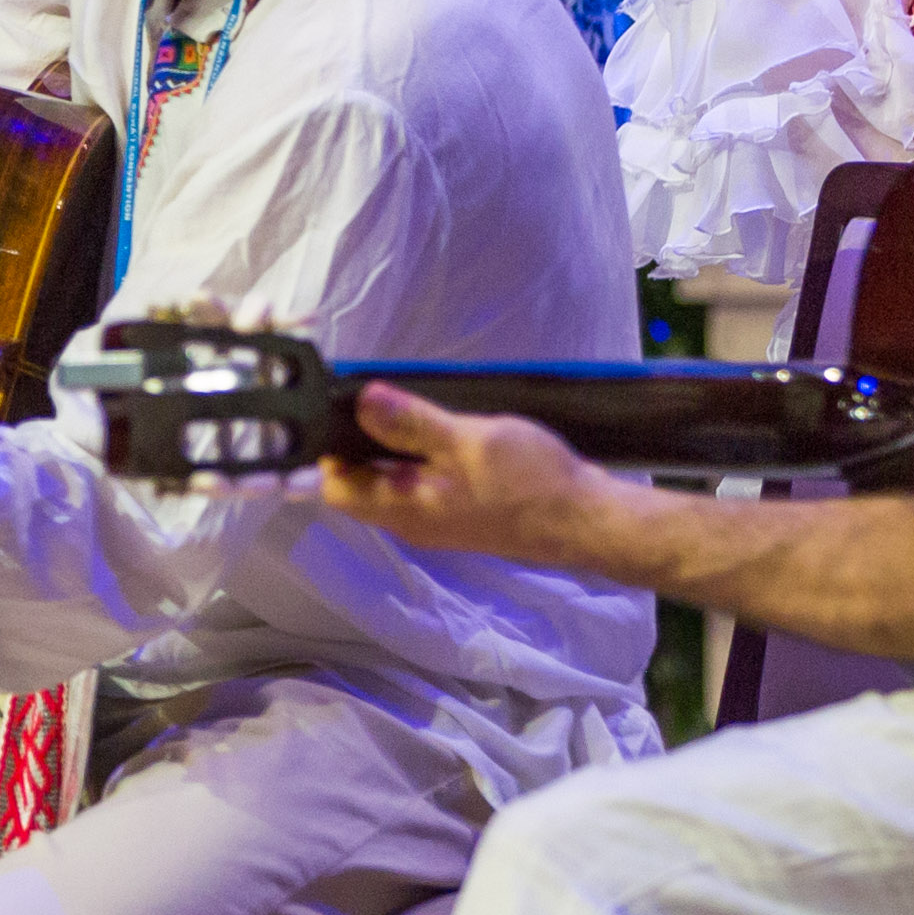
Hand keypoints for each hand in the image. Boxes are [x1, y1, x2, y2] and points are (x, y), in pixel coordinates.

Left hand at [313, 381, 630, 565]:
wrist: (586, 519)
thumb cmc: (530, 483)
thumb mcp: (468, 441)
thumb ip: (412, 423)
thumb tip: (361, 401)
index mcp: (403, 509)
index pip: (335, 488)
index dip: (327, 450)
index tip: (336, 407)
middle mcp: (412, 520)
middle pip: (361, 482)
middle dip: (359, 439)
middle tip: (371, 395)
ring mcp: (437, 516)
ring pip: (393, 478)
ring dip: (392, 443)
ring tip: (404, 403)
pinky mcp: (460, 508)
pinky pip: (422, 479)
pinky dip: (420, 452)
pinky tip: (437, 424)